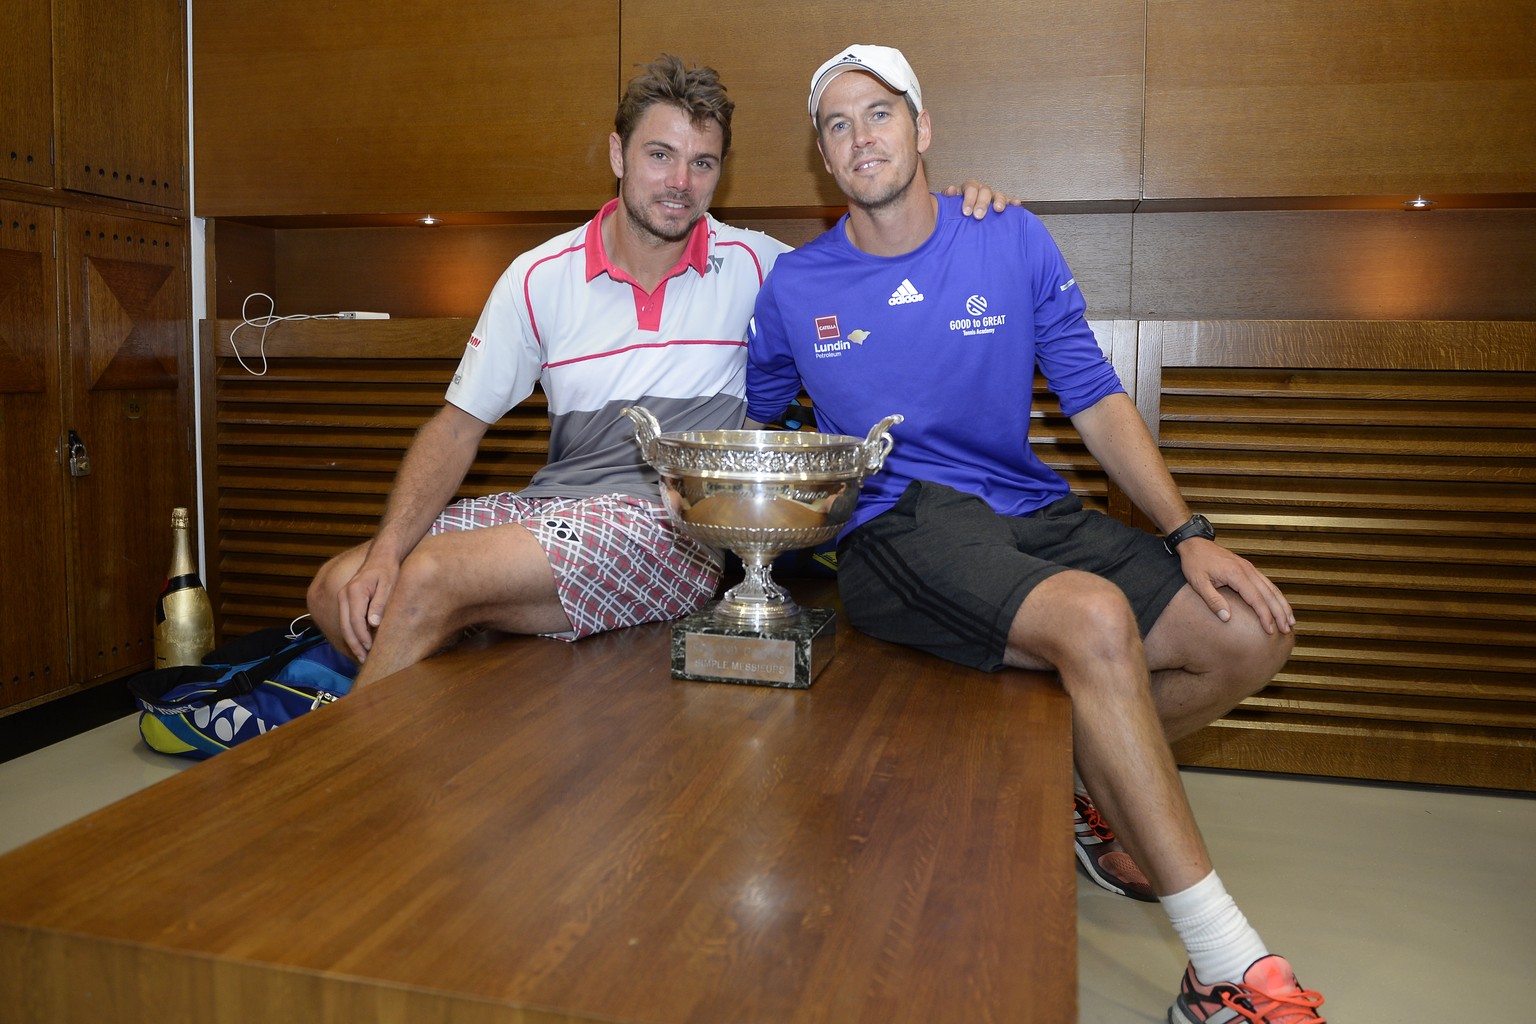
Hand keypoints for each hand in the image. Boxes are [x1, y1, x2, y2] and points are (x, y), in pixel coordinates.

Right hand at [336, 556, 399, 662]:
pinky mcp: (345, 600)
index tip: (371, 649)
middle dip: (354, 644)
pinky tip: (360, 643)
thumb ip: (380, 604)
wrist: (381, 557)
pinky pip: (345, 620)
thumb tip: (373, 623)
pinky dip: (351, 633)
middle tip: (364, 660)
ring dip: (352, 641)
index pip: (355, 620)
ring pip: (343, 625)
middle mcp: (344, 595)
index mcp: (355, 592)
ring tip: (362, 656)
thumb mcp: (388, 585)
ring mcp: (342, 597)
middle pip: (345, 625)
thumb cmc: (388, 571)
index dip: (362, 637)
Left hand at [942, 179, 1022, 218]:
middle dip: (982, 203)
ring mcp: (992, 198)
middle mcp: (981, 191)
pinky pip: (1009, 202)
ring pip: (997, 195)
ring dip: (998, 201)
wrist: (960, 220)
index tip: (966, 212)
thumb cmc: (955, 211)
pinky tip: (1016, 204)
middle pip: (985, 191)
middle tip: (978, 215)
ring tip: (998, 209)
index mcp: (969, 188)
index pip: (970, 187)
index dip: (969, 198)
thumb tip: (951, 190)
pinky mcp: (1001, 205)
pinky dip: (1012, 203)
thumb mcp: (948, 204)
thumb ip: (947, 197)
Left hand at [1175, 538, 1294, 635]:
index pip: (1256, 599)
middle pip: (1269, 594)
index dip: (1265, 616)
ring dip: (1282, 604)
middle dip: (1280, 613)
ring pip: (1271, 588)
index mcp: (1236, 574)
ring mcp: (1249, 568)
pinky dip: (1275, 595)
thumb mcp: (1198, 583)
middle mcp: (1247, 570)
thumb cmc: (1195, 562)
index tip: (1270, 630)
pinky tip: (1279, 605)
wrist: (1194, 543)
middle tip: (1287, 629)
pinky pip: (1266, 583)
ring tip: (1290, 620)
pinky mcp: (1247, 568)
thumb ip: (1212, 600)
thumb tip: (1227, 618)